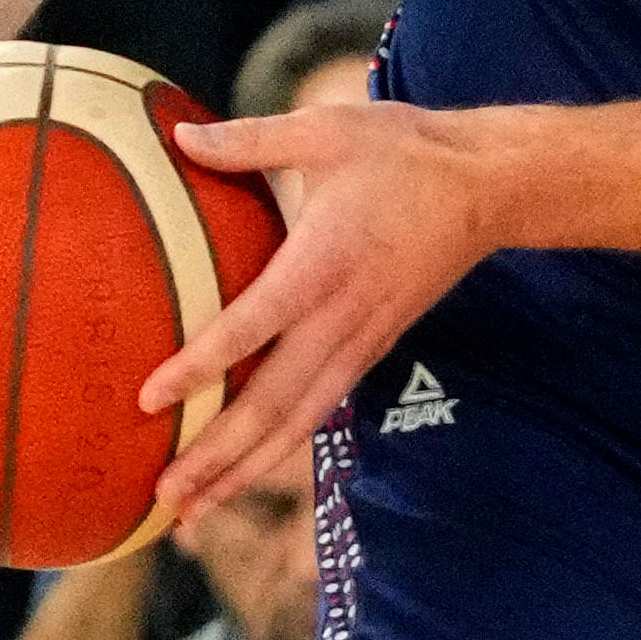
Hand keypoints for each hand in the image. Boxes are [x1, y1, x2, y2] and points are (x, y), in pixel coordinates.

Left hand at [145, 98, 491, 524]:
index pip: (253, 326)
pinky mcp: (373, 348)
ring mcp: (362, 340)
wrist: (490, 188)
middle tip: (165, 492)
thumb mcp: (326, 131)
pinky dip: (278, 446)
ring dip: (243, 468)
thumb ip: (247, 140)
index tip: (150, 398)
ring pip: (297, 420)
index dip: (202, 366)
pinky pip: (320, 408)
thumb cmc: (405, 152)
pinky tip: (243, 469)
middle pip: (273, 402)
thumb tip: (175, 134)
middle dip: (217, 453)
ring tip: (192, 507)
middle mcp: (342, 317)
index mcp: (323, 264)